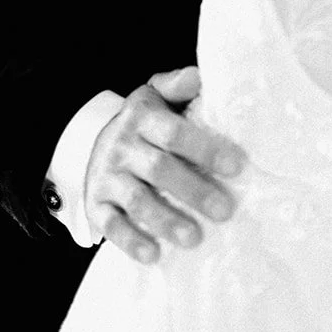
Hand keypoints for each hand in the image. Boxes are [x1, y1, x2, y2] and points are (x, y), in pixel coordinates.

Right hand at [84, 66, 244, 263]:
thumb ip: (176, 86)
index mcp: (142, 118)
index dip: (205, 148)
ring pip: (136, 199)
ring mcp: (107, 176)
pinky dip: (130, 241)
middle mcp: (122, 145)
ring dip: (165, 220)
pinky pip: (111, 224)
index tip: (236, 166)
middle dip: (193, 190)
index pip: (174, 132)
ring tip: (194, 238)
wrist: (94, 143)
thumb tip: (199, 76)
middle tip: (225, 211)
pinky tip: (153, 255)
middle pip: (159, 168)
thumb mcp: (155, 96)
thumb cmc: (142, 123)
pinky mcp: (95, 204)